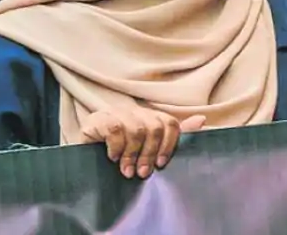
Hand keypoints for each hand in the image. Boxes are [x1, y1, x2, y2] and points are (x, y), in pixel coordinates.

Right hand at [77, 108, 205, 179]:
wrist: (84, 162)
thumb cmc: (120, 159)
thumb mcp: (148, 151)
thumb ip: (173, 135)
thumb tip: (201, 119)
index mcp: (149, 118)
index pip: (169, 123)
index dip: (169, 144)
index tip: (161, 165)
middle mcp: (134, 112)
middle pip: (154, 127)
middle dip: (149, 153)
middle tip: (142, 173)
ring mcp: (115, 113)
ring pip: (136, 128)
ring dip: (133, 154)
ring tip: (127, 171)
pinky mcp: (97, 119)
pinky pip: (114, 128)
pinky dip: (117, 146)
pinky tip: (113, 158)